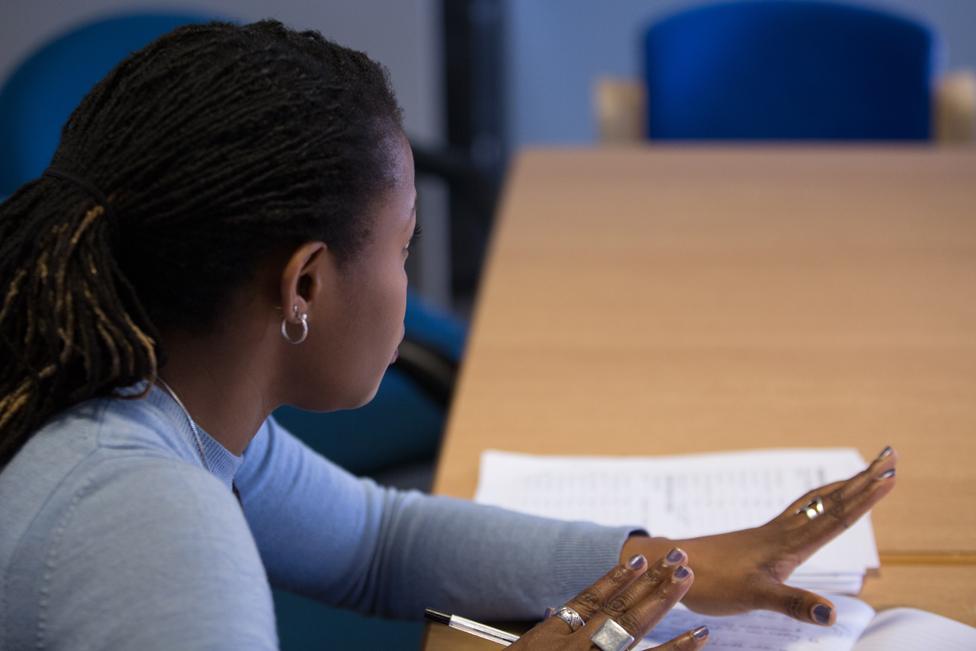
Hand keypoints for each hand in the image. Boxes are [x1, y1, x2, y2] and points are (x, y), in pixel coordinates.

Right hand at [510, 551, 708, 649]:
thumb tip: (556, 610)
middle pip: (617, 608)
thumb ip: (547, 631)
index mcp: (549, 637)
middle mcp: (572, 645)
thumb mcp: (524, 649)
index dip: (615, 577)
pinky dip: (674, 649)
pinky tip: (699, 636)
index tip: (639, 557)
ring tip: (688, 581)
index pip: (588, 599)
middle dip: (651, 581)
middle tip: (679, 558)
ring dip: (664, 603)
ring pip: (632, 630)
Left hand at [621, 446, 896, 626]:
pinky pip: (801, 513)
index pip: (835, 516)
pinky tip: (821, 502)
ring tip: (867, 473)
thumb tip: (831, 613)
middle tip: (890, 455)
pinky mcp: (763, 540)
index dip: (864, 497)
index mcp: (788, 543)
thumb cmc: (710, 582)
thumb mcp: (754, 597)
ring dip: (844, 488)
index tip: (888, 473)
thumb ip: (792, 603)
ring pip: (816, 504)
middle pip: (831, 502)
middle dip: (863, 482)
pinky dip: (820, 501)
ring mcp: (773, 534)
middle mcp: (784, 532)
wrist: (671, 566)